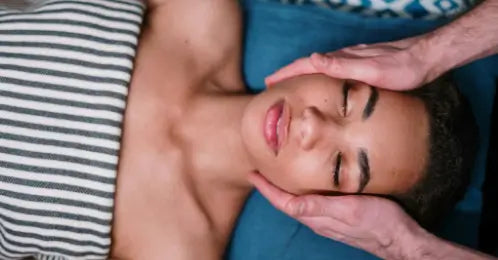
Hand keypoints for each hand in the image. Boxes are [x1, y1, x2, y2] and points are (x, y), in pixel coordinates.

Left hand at [248, 172, 427, 259]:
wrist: (399, 237)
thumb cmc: (377, 222)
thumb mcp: (349, 210)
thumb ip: (320, 207)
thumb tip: (291, 204)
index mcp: (316, 217)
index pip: (283, 202)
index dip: (266, 188)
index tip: (252, 174)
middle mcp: (318, 218)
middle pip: (286, 202)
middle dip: (271, 187)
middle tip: (260, 169)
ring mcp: (328, 218)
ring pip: (298, 202)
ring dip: (284, 189)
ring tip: (276, 173)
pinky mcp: (338, 215)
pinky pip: (312, 202)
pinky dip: (301, 190)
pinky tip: (307, 182)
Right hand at [265, 36, 439, 90]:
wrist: (426, 58)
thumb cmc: (401, 68)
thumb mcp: (372, 70)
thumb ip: (342, 65)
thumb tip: (312, 58)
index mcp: (342, 59)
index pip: (306, 64)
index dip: (286, 73)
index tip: (268, 81)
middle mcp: (344, 57)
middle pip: (308, 64)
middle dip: (288, 73)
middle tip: (271, 84)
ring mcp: (352, 60)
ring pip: (319, 66)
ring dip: (301, 74)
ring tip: (289, 84)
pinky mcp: (360, 64)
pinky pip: (331, 69)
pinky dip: (317, 75)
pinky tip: (320, 81)